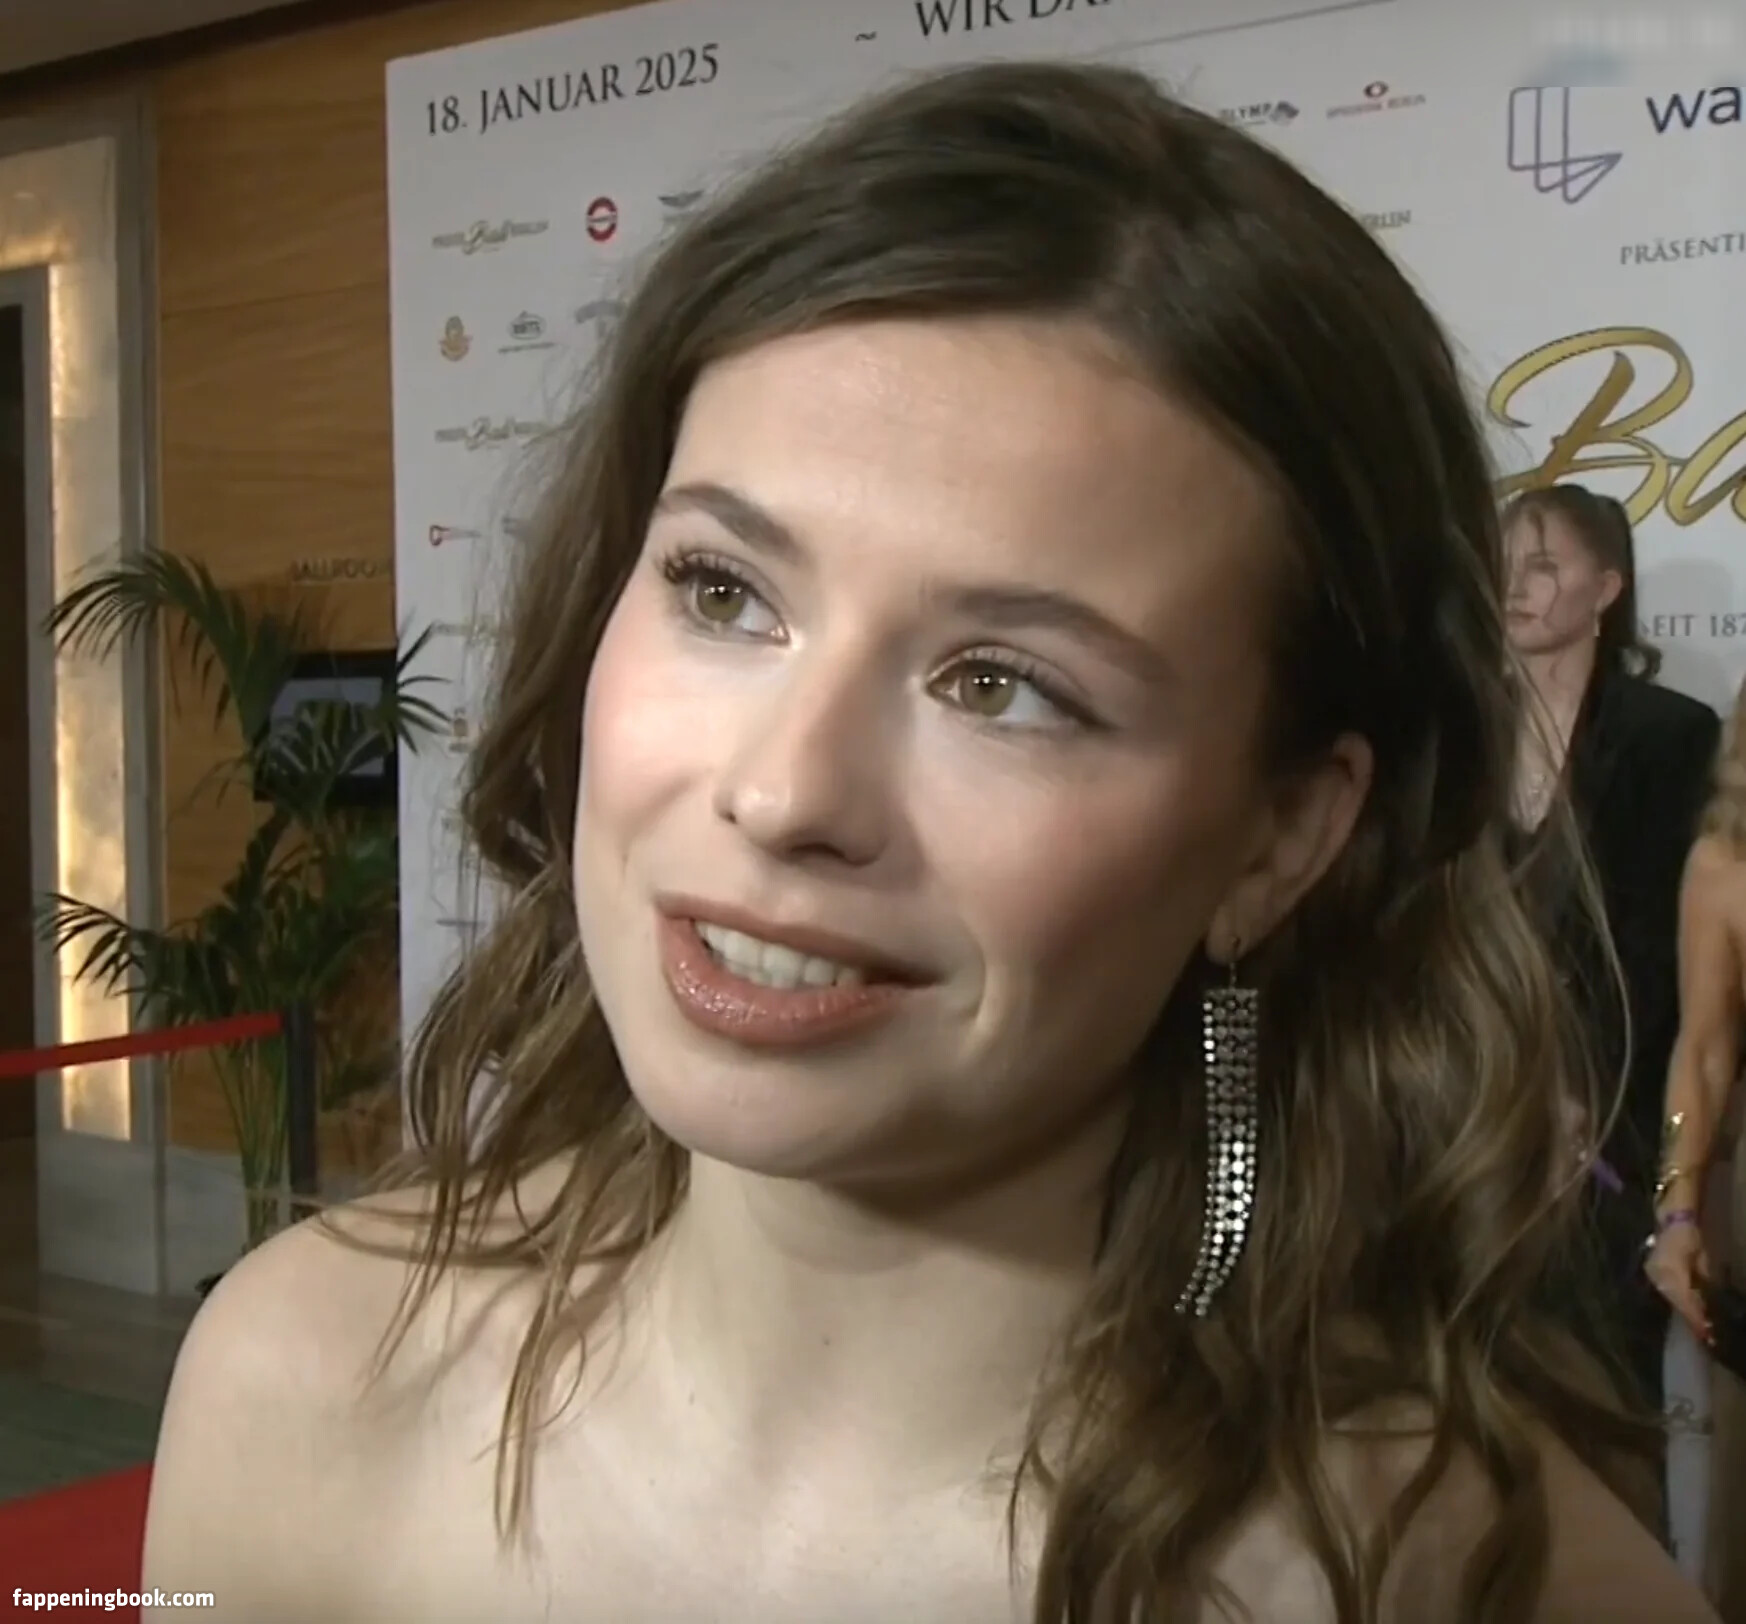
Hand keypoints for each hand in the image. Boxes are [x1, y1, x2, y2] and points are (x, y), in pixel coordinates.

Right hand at [1644, 1220, 1710, 1340]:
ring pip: (1669, 1298)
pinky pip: (1664, 1291)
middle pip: (1676, 1301)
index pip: (1685, 1299)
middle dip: (1691, 1317)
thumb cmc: (1691, 1236)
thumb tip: (1707, 1305)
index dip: (1696, 1317)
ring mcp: (1651, 1273)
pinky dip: (1675, 1300)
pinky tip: (1685, 1307)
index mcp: (1672, 1269)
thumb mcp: (1703, 1259)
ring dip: (1683, 1310)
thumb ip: (1703, 1281)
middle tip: (1705, 1334)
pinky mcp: (1650, 1272)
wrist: (1671, 1219)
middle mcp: (1658, 1273)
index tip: (1707, 1335)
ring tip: (1697, 1324)